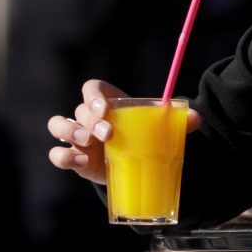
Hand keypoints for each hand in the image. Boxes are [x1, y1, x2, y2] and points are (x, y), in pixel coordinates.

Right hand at [48, 80, 203, 183]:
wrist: (134, 163)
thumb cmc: (143, 136)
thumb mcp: (159, 127)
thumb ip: (176, 121)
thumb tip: (195, 118)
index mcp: (106, 101)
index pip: (91, 88)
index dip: (93, 96)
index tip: (107, 109)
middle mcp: (87, 117)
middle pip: (78, 109)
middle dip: (90, 120)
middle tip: (108, 134)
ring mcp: (78, 138)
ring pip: (58, 125)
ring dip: (71, 132)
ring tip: (89, 143)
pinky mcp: (75, 159)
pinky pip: (57, 155)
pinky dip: (64, 157)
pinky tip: (80, 161)